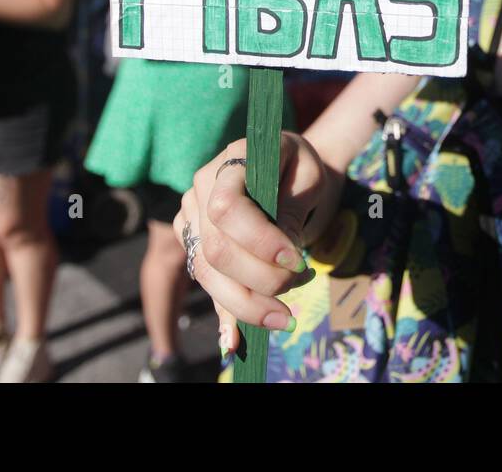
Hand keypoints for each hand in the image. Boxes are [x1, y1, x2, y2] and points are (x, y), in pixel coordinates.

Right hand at [175, 131, 341, 358]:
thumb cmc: (302, 171)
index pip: (227, 208)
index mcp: (231, 160)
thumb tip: (282, 257)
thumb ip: (294, 210)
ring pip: (207, 272)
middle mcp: (201, 188)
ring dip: (246, 303)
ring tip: (284, 318)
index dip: (259, 241)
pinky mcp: (193, 242)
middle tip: (298, 285)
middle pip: (216, 248)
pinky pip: (206, 283)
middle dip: (259, 279)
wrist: (292, 171)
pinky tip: (235, 340)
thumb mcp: (310, 178)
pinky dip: (224, 312)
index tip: (296, 260)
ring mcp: (191, 216)